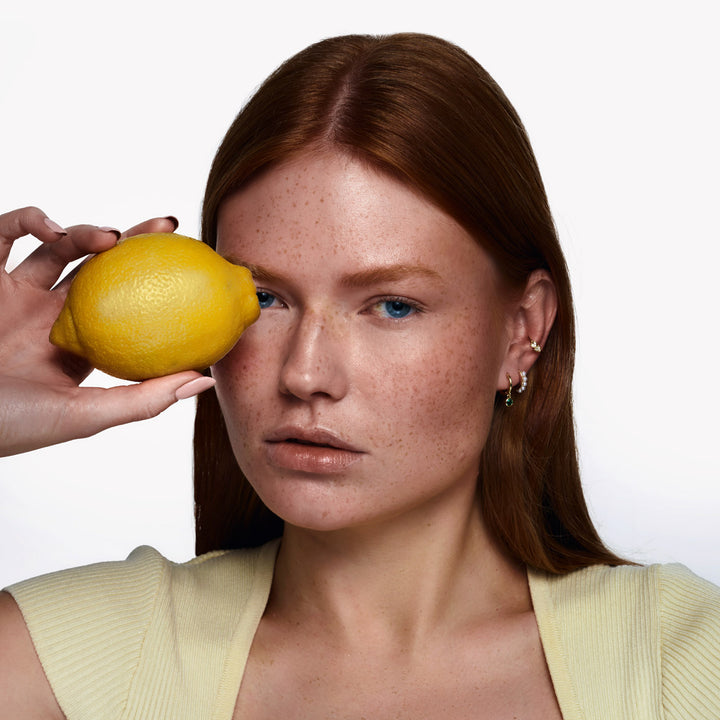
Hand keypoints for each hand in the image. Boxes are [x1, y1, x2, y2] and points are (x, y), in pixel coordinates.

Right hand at [0, 207, 214, 456]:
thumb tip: (207, 378)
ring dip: (86, 231)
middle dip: (133, 240)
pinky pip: (3, 232)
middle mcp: (48, 313)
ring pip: (58, 245)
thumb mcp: (84, 415)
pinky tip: (51, 228)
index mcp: (77, 342)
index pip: (126, 302)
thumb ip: (144, 399)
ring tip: (110, 239)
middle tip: (168, 226)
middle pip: (99, 265)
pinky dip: (29, 220)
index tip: (190, 264)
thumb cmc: (9, 425)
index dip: (155, 281)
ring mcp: (13, 291)